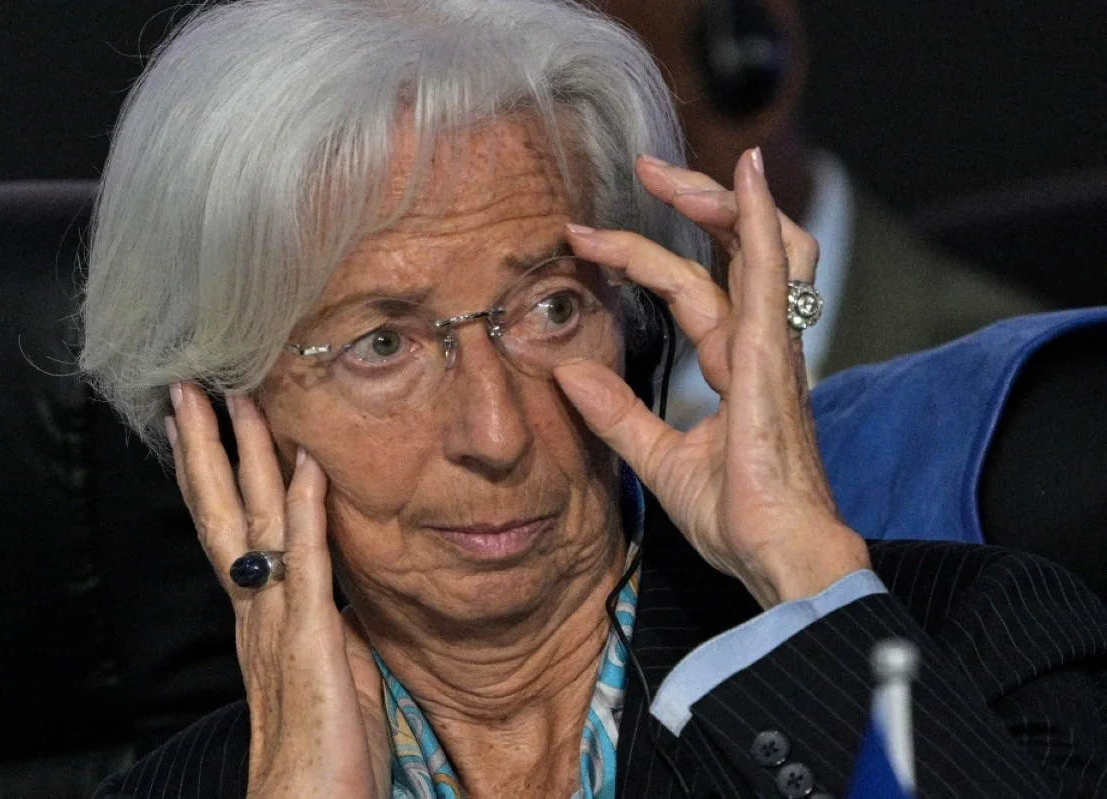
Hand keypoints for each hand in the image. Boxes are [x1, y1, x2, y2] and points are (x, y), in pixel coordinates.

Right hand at [165, 383, 389, 797]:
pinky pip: (307, 564)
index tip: (199, 425)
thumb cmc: (327, 753)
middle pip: (222, 514)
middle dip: (206, 448)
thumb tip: (341, 590)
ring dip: (243, 457)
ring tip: (231, 400)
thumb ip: (330, 623)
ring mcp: (277, 623)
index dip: (211, 476)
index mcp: (262, 618)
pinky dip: (304, 510)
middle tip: (188, 388)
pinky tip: (304, 465)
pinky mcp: (310, 641)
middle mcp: (257, 612)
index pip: (229, 531)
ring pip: (252, 523)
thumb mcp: (332, 670)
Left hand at [554, 149, 869, 608]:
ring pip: (756, 248)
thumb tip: (568, 375)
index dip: (643, 256)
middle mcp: (758, 346)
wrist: (778, 558)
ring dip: (715, 202)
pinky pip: (770, 274)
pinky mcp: (771, 359)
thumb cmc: (738, 518)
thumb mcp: (659, 458)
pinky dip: (757, 221)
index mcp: (737, 365)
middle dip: (691, 203)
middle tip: (640, 171)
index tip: (585, 239)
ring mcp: (771, 348)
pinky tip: (743, 178)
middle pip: (734, 250)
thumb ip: (618, 415)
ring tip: (667, 174)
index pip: (692, 287)